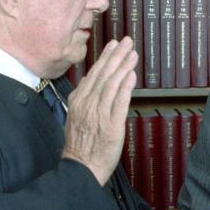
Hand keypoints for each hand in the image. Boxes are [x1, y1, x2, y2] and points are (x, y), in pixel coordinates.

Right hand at [61, 37, 138, 184]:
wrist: (81, 167)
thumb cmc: (81, 145)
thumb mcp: (76, 116)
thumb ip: (85, 99)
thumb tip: (94, 81)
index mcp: (78, 101)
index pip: (93, 74)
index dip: (104, 58)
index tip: (113, 45)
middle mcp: (87, 105)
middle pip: (103, 75)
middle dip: (116, 56)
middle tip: (126, 41)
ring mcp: (99, 114)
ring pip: (111, 85)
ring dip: (123, 67)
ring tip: (132, 53)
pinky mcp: (111, 126)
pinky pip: (118, 103)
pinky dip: (125, 87)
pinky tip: (131, 75)